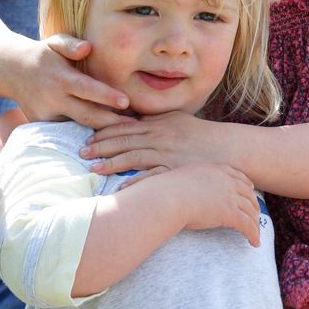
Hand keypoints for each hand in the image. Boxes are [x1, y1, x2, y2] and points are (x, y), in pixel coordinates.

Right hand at [9, 36, 130, 128]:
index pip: (87, 89)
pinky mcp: (43, 125)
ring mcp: (47, 115)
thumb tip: (87, 48)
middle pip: (87, 116)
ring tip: (125, 131)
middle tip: (135, 125)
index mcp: (60, 78)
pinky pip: (68, 130)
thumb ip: (71, 44)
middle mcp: (53, 99)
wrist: (11, 71)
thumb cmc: (43, 55)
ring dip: (102, 131)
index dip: (107, 96)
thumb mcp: (54, 42)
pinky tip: (106, 135)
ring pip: (79, 127)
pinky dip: (86, 133)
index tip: (127, 102)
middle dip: (111, 123)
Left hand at [81, 110, 230, 173]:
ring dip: (111, 163)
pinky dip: (135, 181)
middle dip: (100, 146)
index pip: (125, 125)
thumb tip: (137, 120)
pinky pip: (151, 176)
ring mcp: (167, 154)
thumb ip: (157, 120)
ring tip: (93, 169)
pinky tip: (121, 188)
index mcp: (158, 123)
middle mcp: (160, 136)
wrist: (228, 149)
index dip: (104, 131)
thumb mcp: (179, 120)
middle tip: (81, 152)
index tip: (89, 137)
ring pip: (133, 156)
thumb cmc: (203, 136)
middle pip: (123, 140)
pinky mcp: (175, 170)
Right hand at [165, 163, 261, 245]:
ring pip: (250, 211)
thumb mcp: (178, 179)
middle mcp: (225, 181)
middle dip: (254, 205)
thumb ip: (185, 182)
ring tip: (256, 234)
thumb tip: (174, 187)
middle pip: (248, 193)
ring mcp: (230, 196)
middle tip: (256, 215)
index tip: (250, 190)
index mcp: (214, 170)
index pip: (236, 176)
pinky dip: (254, 234)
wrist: (166, 199)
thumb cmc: (164, 192)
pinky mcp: (230, 213)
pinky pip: (247, 225)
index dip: (246, 184)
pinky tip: (255, 243)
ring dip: (255, 223)